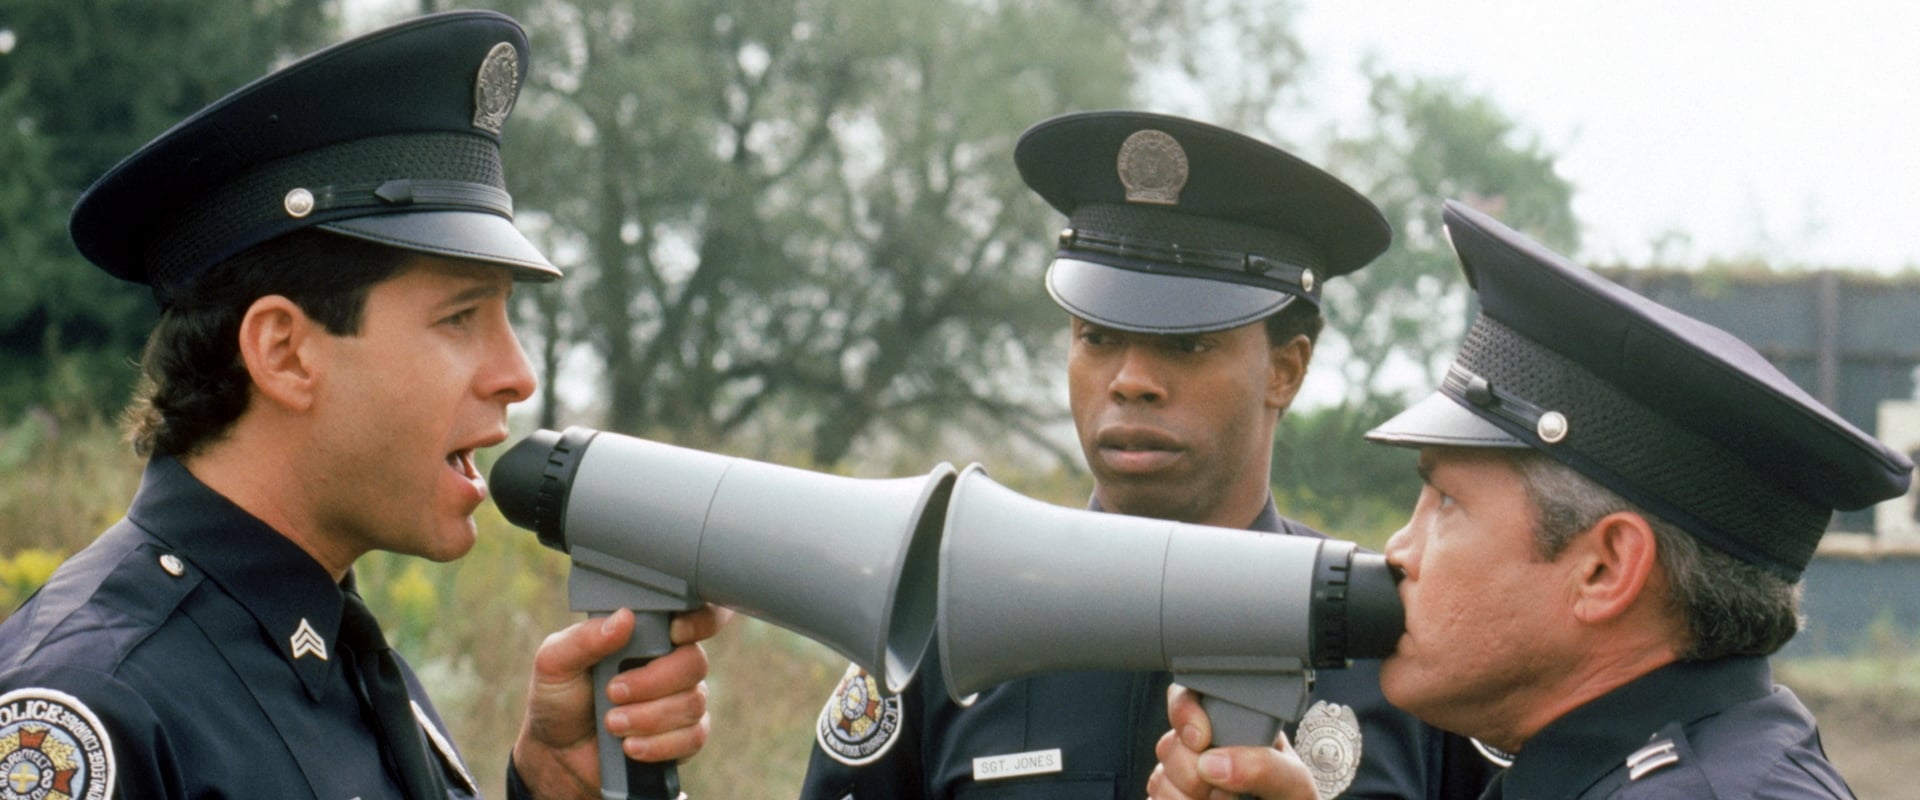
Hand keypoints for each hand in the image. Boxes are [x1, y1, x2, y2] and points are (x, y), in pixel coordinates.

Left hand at [510, 605, 734, 797]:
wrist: (557, 754)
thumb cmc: (559, 700)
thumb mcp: (556, 664)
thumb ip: (585, 639)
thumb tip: (624, 618)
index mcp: (647, 636)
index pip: (696, 616)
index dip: (700, 621)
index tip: (674, 633)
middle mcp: (671, 664)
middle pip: (694, 663)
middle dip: (653, 682)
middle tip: (613, 692)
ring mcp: (681, 701)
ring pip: (692, 702)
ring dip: (648, 717)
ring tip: (612, 723)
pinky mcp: (684, 737)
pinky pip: (694, 737)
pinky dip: (660, 744)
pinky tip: (630, 746)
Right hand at [1148, 683, 1320, 799]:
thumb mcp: (1293, 781)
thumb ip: (1264, 765)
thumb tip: (1213, 763)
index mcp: (1232, 726)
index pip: (1190, 697)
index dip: (1185, 712)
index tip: (1201, 738)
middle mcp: (1204, 749)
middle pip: (1170, 743)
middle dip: (1193, 772)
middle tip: (1227, 789)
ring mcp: (1184, 778)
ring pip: (1159, 778)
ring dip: (1186, 798)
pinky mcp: (1172, 798)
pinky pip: (1154, 798)